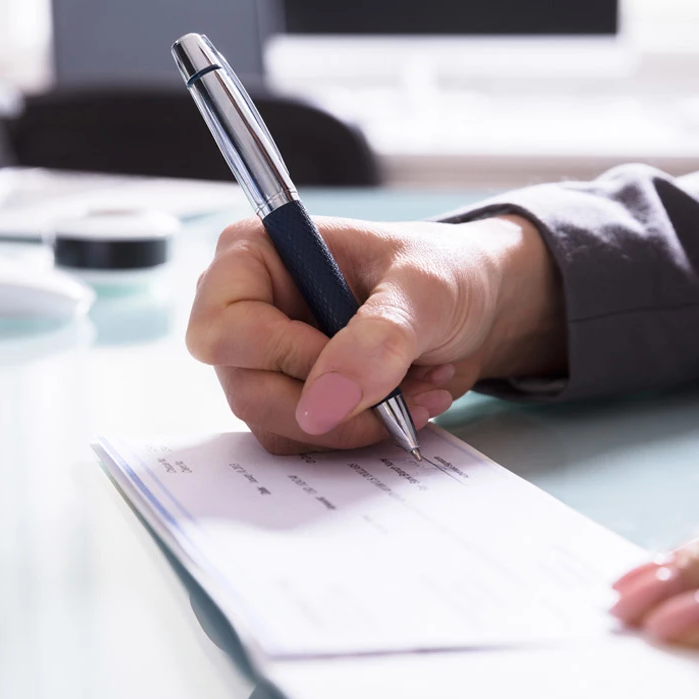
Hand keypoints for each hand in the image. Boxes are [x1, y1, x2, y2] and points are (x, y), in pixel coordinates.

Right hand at [187, 214, 563, 453]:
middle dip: (333, 402)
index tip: (350, 356)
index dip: (281, 356)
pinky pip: (307, 442)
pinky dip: (362, 432)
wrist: (478, 307)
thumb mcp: (424, 290)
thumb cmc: (445, 272)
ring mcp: (267, 362)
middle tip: (401, 387)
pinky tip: (406, 403)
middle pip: (247, 390)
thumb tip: (324, 402)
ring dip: (357, 421)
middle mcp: (247, 311)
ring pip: (277, 425)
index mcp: (254, 256)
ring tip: (417, 387)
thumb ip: (378, 338)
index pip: (221, 329)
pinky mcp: (296, 399)